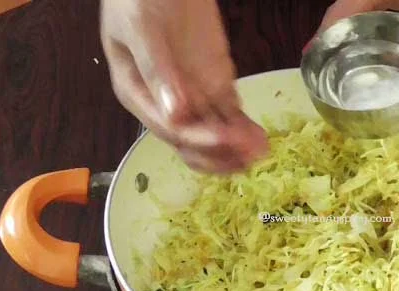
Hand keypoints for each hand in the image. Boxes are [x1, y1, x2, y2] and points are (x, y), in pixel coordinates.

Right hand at [100, 0, 268, 173]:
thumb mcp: (141, 27)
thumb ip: (156, 69)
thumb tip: (173, 113)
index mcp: (137, 93)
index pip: (169, 127)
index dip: (198, 138)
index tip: (225, 138)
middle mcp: (164, 104)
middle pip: (191, 142)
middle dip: (221, 152)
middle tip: (249, 155)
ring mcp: (192, 96)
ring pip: (213, 134)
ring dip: (236, 148)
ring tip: (261, 150)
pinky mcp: (215, 86)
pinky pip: (229, 115)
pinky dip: (244, 130)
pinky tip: (260, 140)